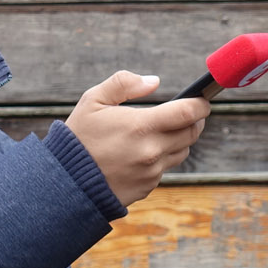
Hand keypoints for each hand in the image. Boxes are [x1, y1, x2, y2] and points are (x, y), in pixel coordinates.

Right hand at [63, 71, 209, 206]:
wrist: (65, 182)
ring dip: (179, 139)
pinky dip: (160, 158)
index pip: (188, 113)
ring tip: (161, 131)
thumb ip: (124, 84)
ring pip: (182, 152)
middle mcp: (152, 151)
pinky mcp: (147, 187)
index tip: (202, 100)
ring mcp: (151, 172)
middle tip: (187, 113)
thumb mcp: (93, 100)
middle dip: (194, 120)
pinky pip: (164, 169)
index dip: (200, 104)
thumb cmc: (78, 137)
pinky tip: (141, 153)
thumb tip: (154, 81)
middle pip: (191, 133)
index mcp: (141, 126)